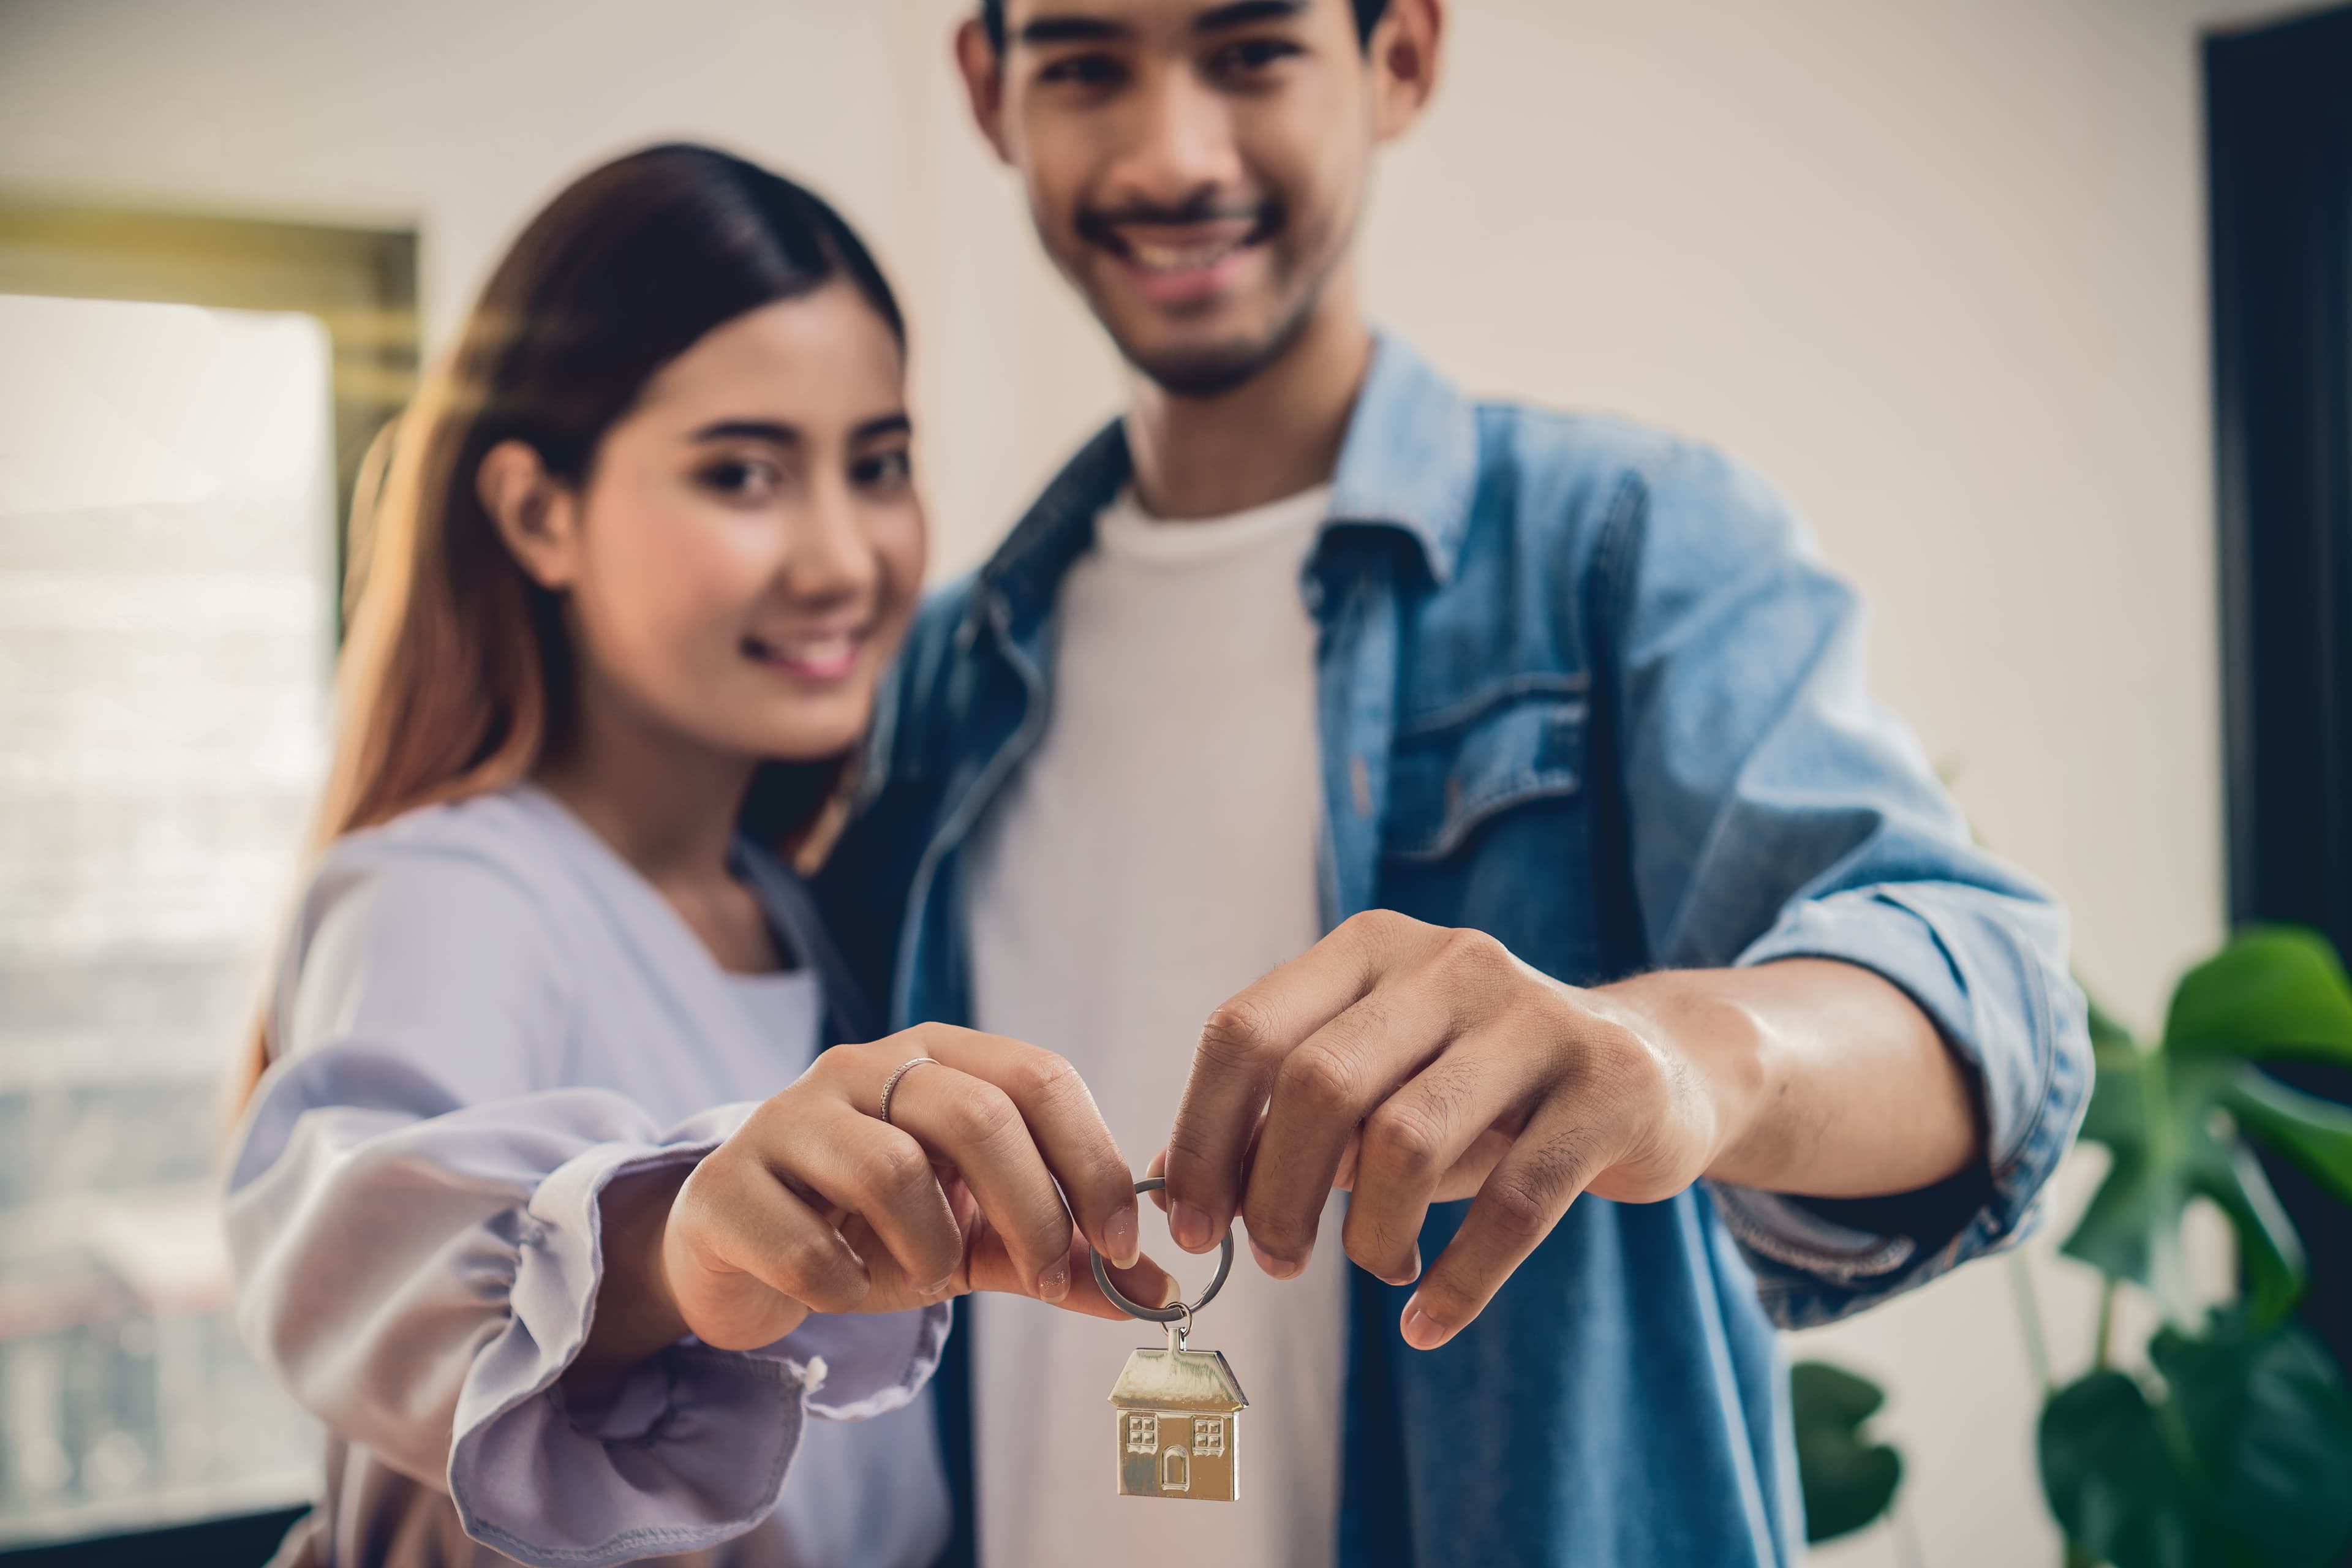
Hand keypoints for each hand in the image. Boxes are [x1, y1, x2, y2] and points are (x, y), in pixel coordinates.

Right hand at [582, 1025, 1174, 1373]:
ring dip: (930, 1249)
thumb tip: (1157, 1289)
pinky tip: (845, 1289)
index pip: (1039, 1077)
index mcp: (936, 1058)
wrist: (739, 1254)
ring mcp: (787, 1118)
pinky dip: (846, 1287)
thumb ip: (1059, 1257)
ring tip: (923, 1275)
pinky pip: (809, 1245)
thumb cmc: (870, 1231)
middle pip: (975, 1114)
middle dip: (1032, 1209)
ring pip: (892, 1171)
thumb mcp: (974, 1239)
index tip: (1126, 1245)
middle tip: (1045, 1274)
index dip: (1094, 1161)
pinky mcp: (727, 1186)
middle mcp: (862, 1067)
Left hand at [1158, 910, 1770, 1351]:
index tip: (1194, 1226)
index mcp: (1372, 950)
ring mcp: (1536, 1018)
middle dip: (1276, 1194)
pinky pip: (1515, 1204)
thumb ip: (1279, 1119)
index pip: (1247, 1031)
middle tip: (1276, 1262)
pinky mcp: (1610, 1085)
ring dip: (1369, 1236)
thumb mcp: (1377, 1084)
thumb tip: (1165, 1178)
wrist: (1657, 1069)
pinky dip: (1460, 1280)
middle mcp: (1450, 963)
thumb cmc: (1481, 1090)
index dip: (1204, 1135)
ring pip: (1407, 1142)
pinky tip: (1427, 1321)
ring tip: (1376, 1269)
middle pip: (1318, 1085)